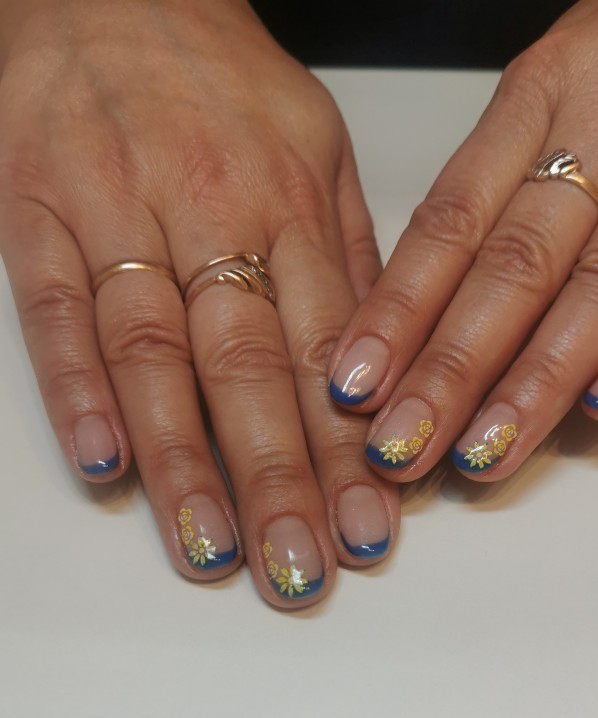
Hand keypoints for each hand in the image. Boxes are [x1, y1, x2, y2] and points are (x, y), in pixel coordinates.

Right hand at [0, 0, 397, 606]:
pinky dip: (78, 391)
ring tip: (214, 550)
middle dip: (280, 479)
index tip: (370, 524)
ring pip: (156, 356)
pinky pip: (55, 312)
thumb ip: (349, 261)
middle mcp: (212, 216)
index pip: (329, 350)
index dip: (351, 446)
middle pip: (249, 369)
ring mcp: (119, 216)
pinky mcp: (38, 214)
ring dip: (184, 462)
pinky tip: (105, 468)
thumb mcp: (322, 152)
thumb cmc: (230, 85)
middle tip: (302, 568)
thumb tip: (374, 370)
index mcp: (293, 203)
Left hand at [328, 0, 597, 480]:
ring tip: (485, 450)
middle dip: (451, 367)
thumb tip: (417, 301)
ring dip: (539, 376)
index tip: (354, 382)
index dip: (397, 309)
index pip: (451, 219)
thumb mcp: (550, 91)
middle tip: (402, 443)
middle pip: (515, 264)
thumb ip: (492, 186)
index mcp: (539, 94)